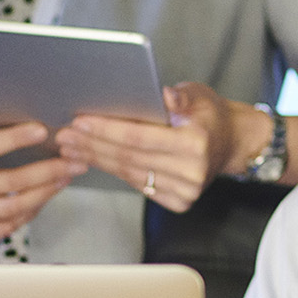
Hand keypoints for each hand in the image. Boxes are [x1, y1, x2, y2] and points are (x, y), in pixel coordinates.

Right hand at [0, 119, 71, 252]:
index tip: (43, 130)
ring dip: (45, 193)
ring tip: (65, 178)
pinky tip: (42, 199)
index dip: (17, 138)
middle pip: (12, 181)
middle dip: (49, 170)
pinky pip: (5, 227)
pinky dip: (27, 214)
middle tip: (75, 159)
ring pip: (14, 207)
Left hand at [59, 83, 263, 212]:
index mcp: (196, 143)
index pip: (139, 137)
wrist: (232, 142)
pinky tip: (94, 159)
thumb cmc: (210, 115)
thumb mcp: (199, 95)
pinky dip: (113, 170)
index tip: (80, 121)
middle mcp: (192, 171)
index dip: (106, 130)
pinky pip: (138, 184)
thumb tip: (163, 95)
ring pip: (129, 173)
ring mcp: (186, 191)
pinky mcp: (179, 202)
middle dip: (92, 144)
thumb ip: (180, 96)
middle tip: (64, 134)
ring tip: (71, 146)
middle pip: (129, 157)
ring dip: (96, 159)